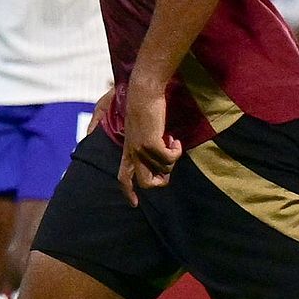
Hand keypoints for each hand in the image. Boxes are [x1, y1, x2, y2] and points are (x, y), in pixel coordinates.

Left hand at [118, 79, 181, 205]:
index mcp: (127, 151)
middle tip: (170, 164)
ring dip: (173, 158)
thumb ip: (147, 146)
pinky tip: (174, 139)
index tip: (134, 204)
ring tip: (172, 142)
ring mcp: (140, 149)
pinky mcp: (150, 143)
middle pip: (145, 183)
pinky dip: (176, 151)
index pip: (123, 177)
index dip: (128, 192)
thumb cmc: (145, 109)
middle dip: (161, 181)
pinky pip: (169, 158)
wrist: (143, 94)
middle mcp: (132, 153)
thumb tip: (162, 162)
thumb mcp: (143, 131)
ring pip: (163, 169)